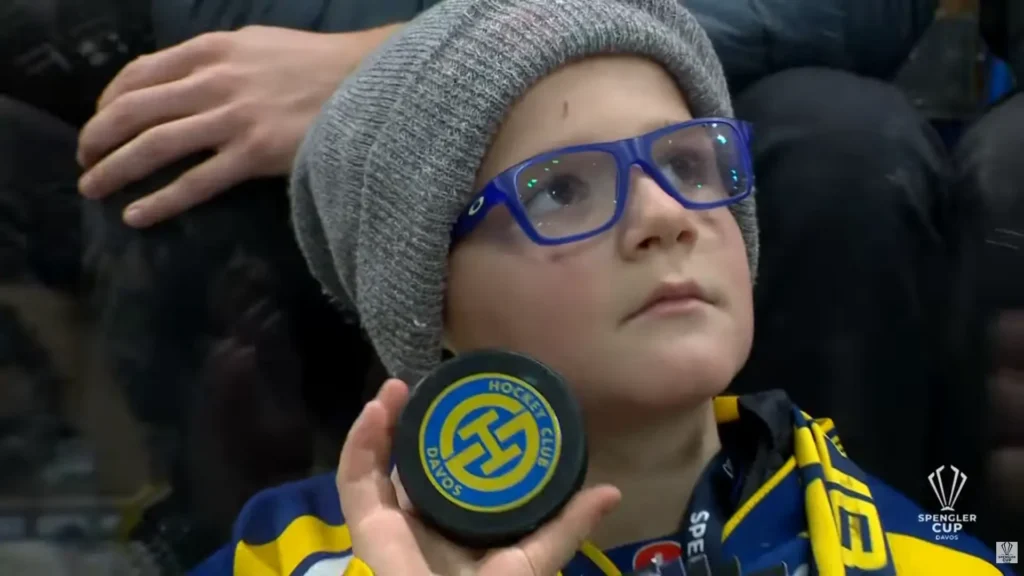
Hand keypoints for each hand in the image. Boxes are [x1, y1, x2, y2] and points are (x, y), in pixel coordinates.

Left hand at [76, 24, 400, 227]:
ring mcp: (233, 118)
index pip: (141, 73)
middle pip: (135, 109)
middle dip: (98, 137)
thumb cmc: (319, 66)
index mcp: (213, 49)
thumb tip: (185, 83)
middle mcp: (215, 80)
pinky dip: (160, 199)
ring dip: (115, 168)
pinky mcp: (254, 154)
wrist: (369, 83)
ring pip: (155, 145)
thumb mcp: (259, 44)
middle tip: (84, 160)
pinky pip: (196, 182)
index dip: (109, 100)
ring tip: (93, 187)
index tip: (100, 122)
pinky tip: (137, 214)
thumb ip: (218, 60)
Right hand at [338, 379, 620, 575]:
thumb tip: (611, 492)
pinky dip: (358, 443)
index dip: (446, 437)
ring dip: (379, 423)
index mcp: (453, 528)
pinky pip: (354, 481)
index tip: (462, 401)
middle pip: (403, 463)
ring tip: (395, 388)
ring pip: (372, 465)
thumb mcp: (534, 560)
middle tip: (423, 384)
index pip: (443, 474)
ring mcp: (389, 525)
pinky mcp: (367, 530)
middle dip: (408, 422)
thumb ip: (565, 527)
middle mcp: (418, 522)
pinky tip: (376, 410)